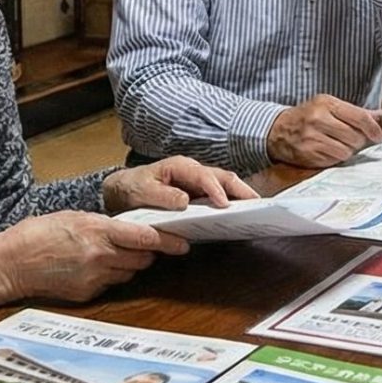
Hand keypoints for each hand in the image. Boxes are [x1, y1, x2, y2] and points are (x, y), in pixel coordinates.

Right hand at [0, 211, 183, 306]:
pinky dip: (110, 276)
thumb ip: (104, 225)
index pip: (144, 238)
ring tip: (113, 254)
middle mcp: (99, 257)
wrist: (10, 263)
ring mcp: (93, 278)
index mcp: (96, 231)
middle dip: (148, 252)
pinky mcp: (87, 293)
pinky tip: (94, 267)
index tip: (183, 242)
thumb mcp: (74, 217)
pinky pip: (111, 284)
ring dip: (129, 264)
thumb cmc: (38, 233)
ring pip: (128, 273)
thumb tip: (129, 230)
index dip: (167, 241)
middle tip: (149, 245)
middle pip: (142, 259)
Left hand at [102, 156, 257, 213]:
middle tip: (257, 204)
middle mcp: (194, 171)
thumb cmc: (133, 188)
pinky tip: (240, 216)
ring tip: (256, 211)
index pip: (203, 176)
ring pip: (226, 185)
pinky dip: (232, 204)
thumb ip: (162, 195)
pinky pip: (219, 197)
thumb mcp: (142, 191)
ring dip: (241, 196)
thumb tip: (185, 202)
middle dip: (241, 189)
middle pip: (223, 177)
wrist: (124, 190)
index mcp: (180, 166)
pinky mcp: (200, 195)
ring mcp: (198, 183)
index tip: (224, 205)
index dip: (215, 190)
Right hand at [268, 93, 381, 166]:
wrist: (277, 129)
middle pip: (355, 137)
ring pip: (346, 152)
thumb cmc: (307, 116)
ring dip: (347, 151)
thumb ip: (355, 112)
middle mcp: (318, 119)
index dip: (373, 129)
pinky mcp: (308, 154)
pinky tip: (329, 151)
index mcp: (326, 103)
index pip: (359, 117)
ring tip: (339, 145)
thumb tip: (380, 116)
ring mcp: (312, 138)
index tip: (378, 136)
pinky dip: (335, 158)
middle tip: (354, 140)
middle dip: (359, 141)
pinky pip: (333, 161)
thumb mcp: (328, 106)